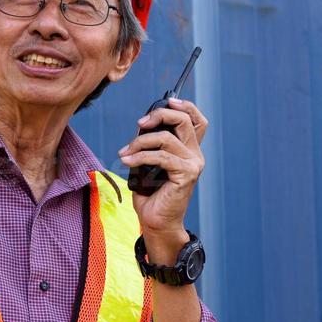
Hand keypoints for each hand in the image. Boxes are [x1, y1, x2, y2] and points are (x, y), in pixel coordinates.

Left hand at [118, 97, 208, 244]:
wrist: (155, 220)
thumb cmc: (150, 193)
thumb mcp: (148, 162)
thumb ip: (151, 144)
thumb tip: (141, 126)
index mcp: (189, 149)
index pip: (197, 120)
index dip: (184, 106)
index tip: (166, 101)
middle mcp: (195, 154)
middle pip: (183, 121)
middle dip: (159, 115)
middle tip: (139, 124)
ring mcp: (193, 164)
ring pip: (166, 139)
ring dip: (140, 142)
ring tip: (125, 153)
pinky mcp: (186, 175)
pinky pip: (161, 156)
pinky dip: (140, 156)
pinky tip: (126, 161)